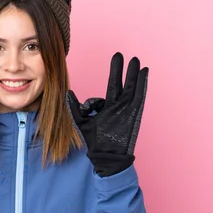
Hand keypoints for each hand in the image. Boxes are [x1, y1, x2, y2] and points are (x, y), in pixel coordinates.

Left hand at [67, 52, 148, 175]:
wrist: (107, 157)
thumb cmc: (94, 142)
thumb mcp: (81, 122)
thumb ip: (75, 108)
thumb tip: (68, 92)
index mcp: (106, 108)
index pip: (104, 94)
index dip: (93, 101)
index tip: (86, 107)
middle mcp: (117, 106)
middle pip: (119, 83)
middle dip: (119, 69)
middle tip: (119, 55)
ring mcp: (127, 108)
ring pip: (130, 86)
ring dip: (132, 73)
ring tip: (135, 60)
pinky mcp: (134, 112)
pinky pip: (139, 95)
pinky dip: (142, 83)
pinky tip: (144, 71)